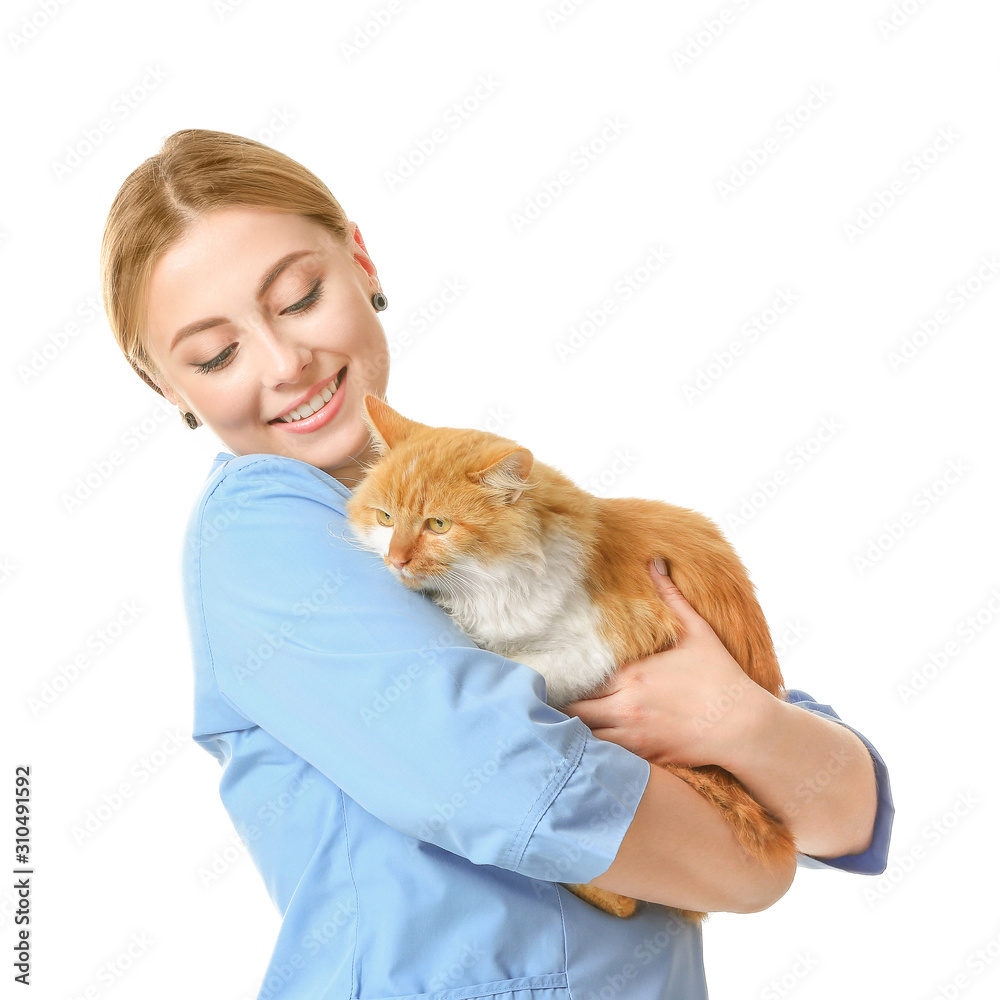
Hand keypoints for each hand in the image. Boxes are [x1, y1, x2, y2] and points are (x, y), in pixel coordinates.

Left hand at [562, 561, 775, 768]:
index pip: (580, 677)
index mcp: (632, 675)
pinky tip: (590, 743)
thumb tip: (654, 561)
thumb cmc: (720, 676)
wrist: (744, 725)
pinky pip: (606, 756)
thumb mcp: (696, 632)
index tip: (553, 672)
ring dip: (574, 728)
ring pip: (584, 737)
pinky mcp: (645, 757)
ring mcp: (635, 736)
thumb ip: (670, 598)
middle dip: (562, 705)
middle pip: (573, 710)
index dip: (564, 676)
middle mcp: (627, 707)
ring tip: (565, 720)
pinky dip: (595, 749)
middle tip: (551, 699)